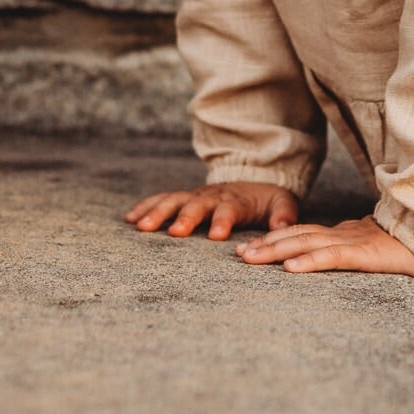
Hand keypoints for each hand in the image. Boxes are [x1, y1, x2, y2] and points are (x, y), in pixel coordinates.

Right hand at [124, 181, 300, 241]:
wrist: (252, 178)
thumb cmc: (266, 198)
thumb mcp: (282, 203)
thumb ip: (283, 215)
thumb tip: (281, 227)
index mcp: (237, 200)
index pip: (229, 210)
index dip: (223, 221)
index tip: (216, 236)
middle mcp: (212, 196)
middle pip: (197, 205)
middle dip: (186, 217)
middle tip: (174, 232)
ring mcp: (195, 195)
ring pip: (174, 200)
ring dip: (158, 212)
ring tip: (141, 227)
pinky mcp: (183, 197)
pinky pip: (162, 198)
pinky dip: (146, 206)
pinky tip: (130, 218)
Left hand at [234, 214, 413, 281]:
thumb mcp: (378, 252)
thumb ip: (360, 256)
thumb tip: (344, 263)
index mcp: (346, 234)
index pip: (304, 234)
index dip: (276, 239)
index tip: (251, 247)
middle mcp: (344, 234)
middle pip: (296, 236)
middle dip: (265, 245)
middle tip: (238, 254)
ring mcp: (354, 241)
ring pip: (306, 243)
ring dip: (275, 251)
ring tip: (250, 259)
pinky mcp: (365, 253)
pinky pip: (332, 257)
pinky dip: (309, 262)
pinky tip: (289, 269)